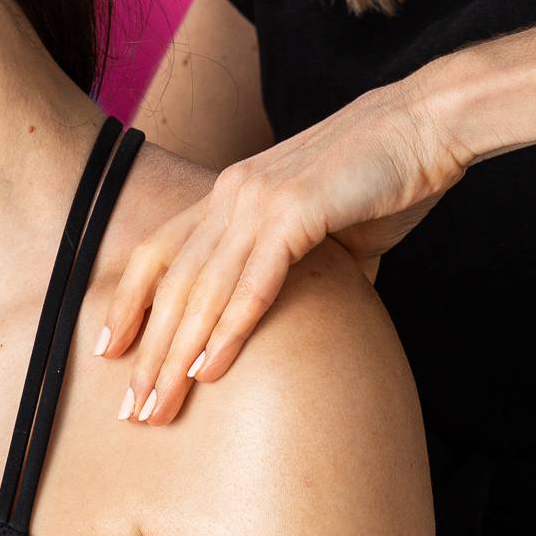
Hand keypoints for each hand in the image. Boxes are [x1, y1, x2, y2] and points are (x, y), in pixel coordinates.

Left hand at [97, 69, 472, 424]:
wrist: (428, 125)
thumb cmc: (385, 177)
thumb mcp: (329, 226)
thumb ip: (306, 268)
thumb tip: (313, 315)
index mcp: (232, 191)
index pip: (160, 252)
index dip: (129, 303)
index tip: (107, 352)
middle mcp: (233, 192)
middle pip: (173, 283)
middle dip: (148, 351)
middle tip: (132, 410)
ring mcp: (261, 199)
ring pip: (203, 289)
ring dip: (177, 354)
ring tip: (159, 405)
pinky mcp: (297, 212)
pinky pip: (253, 282)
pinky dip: (228, 329)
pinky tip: (208, 371)